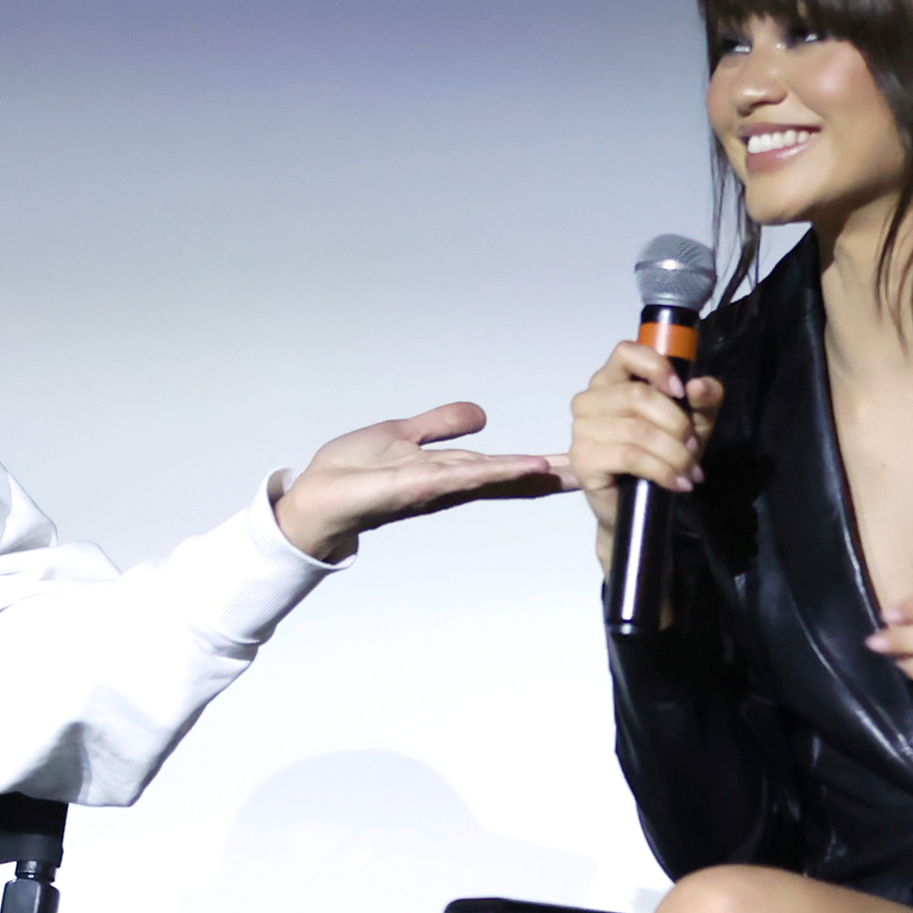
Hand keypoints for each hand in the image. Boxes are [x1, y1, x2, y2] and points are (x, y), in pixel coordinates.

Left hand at [271, 404, 567, 558]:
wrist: (315, 496)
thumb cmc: (351, 472)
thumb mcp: (403, 434)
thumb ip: (441, 425)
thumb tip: (481, 415)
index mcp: (448, 473)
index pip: (503, 468)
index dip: (540, 466)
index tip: (580, 462)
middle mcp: (448, 484)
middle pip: (508, 480)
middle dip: (550, 477)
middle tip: (597, 474)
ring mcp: (434, 487)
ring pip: (493, 478)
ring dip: (532, 474)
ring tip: (571, 469)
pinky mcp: (415, 486)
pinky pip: (461, 476)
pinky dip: (493, 472)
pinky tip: (521, 467)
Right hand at [567, 340, 726, 569]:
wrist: (641, 507)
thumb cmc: (662, 455)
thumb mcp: (694, 422)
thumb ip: (704, 399)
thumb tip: (698, 387)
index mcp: (612, 379)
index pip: (626, 352)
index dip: (657, 366)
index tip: (681, 392)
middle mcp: (590, 399)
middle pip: (638, 396)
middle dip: (676, 424)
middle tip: (694, 449)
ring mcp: (581, 429)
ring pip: (638, 430)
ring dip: (674, 454)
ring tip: (689, 471)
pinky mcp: (583, 458)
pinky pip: (629, 456)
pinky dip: (661, 470)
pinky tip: (677, 483)